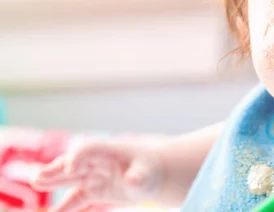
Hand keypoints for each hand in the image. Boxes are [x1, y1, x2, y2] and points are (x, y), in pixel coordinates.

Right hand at [31, 137, 164, 211]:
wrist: (152, 175)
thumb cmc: (149, 169)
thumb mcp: (147, 173)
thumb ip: (138, 177)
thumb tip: (132, 181)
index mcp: (109, 151)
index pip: (89, 149)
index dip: (79, 156)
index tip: (70, 167)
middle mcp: (97, 163)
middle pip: (73, 164)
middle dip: (56, 170)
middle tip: (39, 178)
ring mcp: (93, 177)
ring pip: (70, 181)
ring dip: (54, 184)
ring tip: (38, 184)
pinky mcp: (93, 192)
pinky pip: (77, 201)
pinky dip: (66, 208)